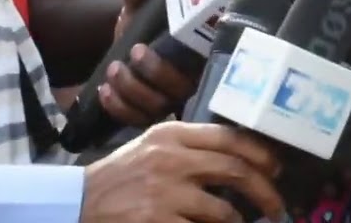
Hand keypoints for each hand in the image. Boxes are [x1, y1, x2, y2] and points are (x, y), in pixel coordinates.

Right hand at [80, 121, 283, 222]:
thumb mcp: (153, 147)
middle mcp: (170, 159)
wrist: (74, 204)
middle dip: (264, 191)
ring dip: (239, 221)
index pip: (230, 137)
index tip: (276, 168)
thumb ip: (191, 146)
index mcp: (171, 136)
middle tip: (277, 205)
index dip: (261, 153)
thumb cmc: (121, 176)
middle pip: (236, 170)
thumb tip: (241, 156)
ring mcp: (162, 193)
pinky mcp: (155, 221)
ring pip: (223, 210)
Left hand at [103, 0, 197, 125]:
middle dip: (151, 74)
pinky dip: (120, 108)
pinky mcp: (149, 115)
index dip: (172, 63)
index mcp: (195, 56)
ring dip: (132, 90)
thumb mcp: (141, 9)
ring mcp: (169, 102)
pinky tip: (105, 92)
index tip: (139, 46)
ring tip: (113, 71)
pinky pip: (138, 119)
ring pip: (156, 106)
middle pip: (178, 90)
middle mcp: (188, 82)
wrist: (128, 49)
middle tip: (131, 54)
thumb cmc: (145, 30)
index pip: (197, 67)